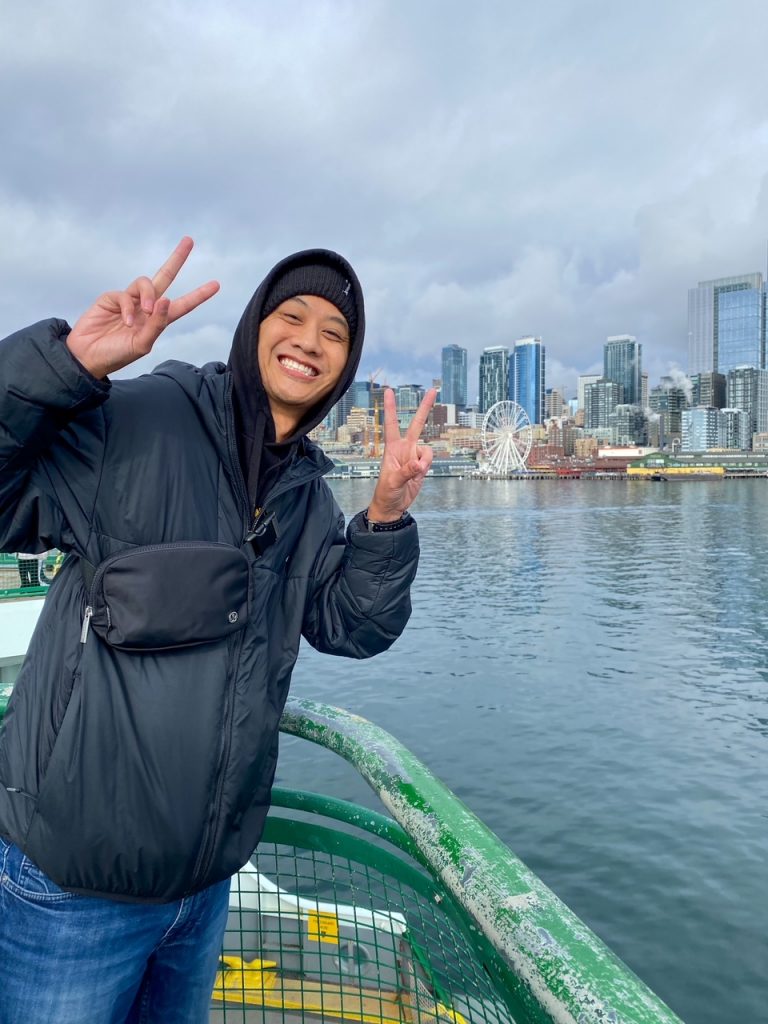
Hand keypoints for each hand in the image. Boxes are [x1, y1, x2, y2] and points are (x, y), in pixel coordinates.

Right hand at [66, 237, 219, 377]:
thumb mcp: (142, 344)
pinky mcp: (111, 298)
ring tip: (146, 311)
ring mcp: (129, 300)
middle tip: (189, 240)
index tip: (216, 285)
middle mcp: (146, 307)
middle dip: (177, 259)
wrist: (88, 357)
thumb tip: (168, 299)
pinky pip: (125, 295)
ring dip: (149, 295)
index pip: (182, 305)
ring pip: (146, 282)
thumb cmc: (116, 355)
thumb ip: (157, 324)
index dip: (198, 295)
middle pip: (165, 277)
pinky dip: (128, 308)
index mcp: (159, 321)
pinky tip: (126, 322)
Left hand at [367, 388, 435, 521]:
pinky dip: (427, 467)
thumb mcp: (392, 482)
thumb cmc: (386, 493)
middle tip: (433, 390)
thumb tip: (419, 464)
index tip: (389, 390)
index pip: (391, 424)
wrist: (393, 505)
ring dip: (425, 461)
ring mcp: (413, 456)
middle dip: (425, 408)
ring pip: (427, 449)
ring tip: (415, 473)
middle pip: (417, 424)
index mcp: (392, 448)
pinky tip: (419, 474)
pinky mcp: (421, 465)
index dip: (391, 408)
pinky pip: (429, 460)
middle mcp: (404, 448)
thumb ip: (406, 472)